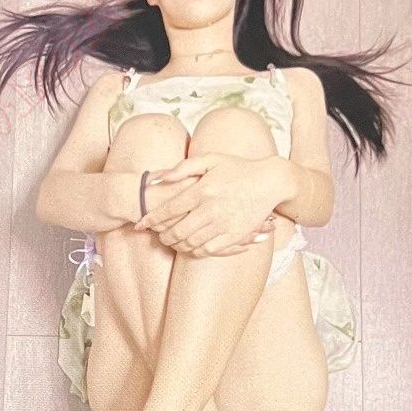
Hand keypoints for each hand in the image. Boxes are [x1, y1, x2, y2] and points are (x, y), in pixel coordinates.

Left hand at [134, 152, 279, 256]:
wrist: (270, 181)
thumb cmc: (238, 167)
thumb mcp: (210, 159)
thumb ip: (183, 167)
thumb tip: (157, 178)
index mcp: (202, 189)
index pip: (169, 209)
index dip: (151, 219)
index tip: (141, 224)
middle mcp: (211, 208)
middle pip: (177, 230)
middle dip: (162, 236)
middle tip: (157, 236)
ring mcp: (224, 224)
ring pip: (191, 243)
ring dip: (177, 245)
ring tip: (171, 242)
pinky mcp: (235, 235)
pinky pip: (209, 250)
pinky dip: (195, 251)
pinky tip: (190, 247)